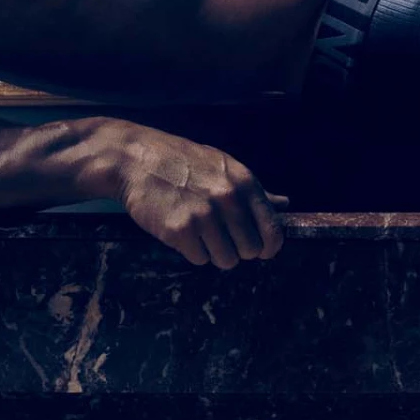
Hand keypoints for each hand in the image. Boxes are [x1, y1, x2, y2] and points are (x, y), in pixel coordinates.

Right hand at [114, 128, 286, 267]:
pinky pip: (199, 259)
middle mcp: (227, 199)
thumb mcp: (223, 166)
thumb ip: (255, 191)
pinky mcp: (179, 231)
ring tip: (199, 232)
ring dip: (213, 252)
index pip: (272, 230)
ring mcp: (204, 216)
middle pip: (250, 251)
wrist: (135, 159)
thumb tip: (285, 204)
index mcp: (243, 182)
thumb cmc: (182, 161)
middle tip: (219, 236)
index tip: (261, 250)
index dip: (269, 246)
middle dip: (237, 249)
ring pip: (226, 260)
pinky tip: (181, 230)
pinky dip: (191, 251)